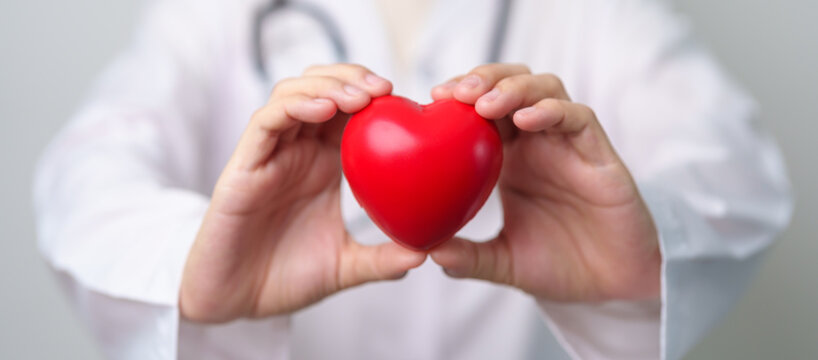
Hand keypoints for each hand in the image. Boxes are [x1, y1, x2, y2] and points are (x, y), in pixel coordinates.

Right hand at [180, 64, 425, 322]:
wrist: (234, 302)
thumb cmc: (284, 278)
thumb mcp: (344, 267)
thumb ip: (382, 260)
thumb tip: (425, 254)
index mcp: (323, 164)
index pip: (349, 112)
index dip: (375, 97)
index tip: (407, 101)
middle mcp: (297, 152)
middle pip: (321, 89)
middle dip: (353, 78)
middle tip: (385, 88)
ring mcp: (270, 155)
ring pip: (292, 94)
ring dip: (327, 86)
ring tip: (359, 96)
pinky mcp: (244, 165)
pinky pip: (266, 122)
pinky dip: (295, 107)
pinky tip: (323, 109)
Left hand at [428, 64, 660, 301]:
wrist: (612, 285)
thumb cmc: (560, 265)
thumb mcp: (504, 263)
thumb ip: (469, 258)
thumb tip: (429, 253)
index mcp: (509, 159)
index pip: (481, 108)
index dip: (458, 95)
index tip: (432, 101)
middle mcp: (538, 143)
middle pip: (510, 84)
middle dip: (482, 78)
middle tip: (454, 93)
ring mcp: (569, 144)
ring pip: (545, 89)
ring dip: (514, 88)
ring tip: (485, 104)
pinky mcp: (599, 154)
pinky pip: (579, 119)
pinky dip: (553, 111)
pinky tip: (527, 119)